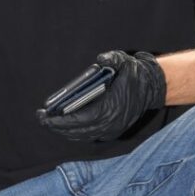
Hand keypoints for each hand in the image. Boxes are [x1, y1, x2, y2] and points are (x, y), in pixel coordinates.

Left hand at [38, 50, 166, 141]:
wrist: (153, 87)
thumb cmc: (135, 74)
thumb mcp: (125, 61)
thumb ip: (112, 59)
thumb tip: (101, 60)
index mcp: (110, 109)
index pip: (79, 120)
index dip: (59, 121)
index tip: (44, 117)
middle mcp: (110, 124)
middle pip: (77, 131)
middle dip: (57, 126)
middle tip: (42, 117)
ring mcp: (112, 130)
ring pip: (82, 136)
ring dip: (65, 131)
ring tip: (49, 121)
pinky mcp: (112, 131)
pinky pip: (89, 136)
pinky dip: (75, 132)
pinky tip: (64, 125)